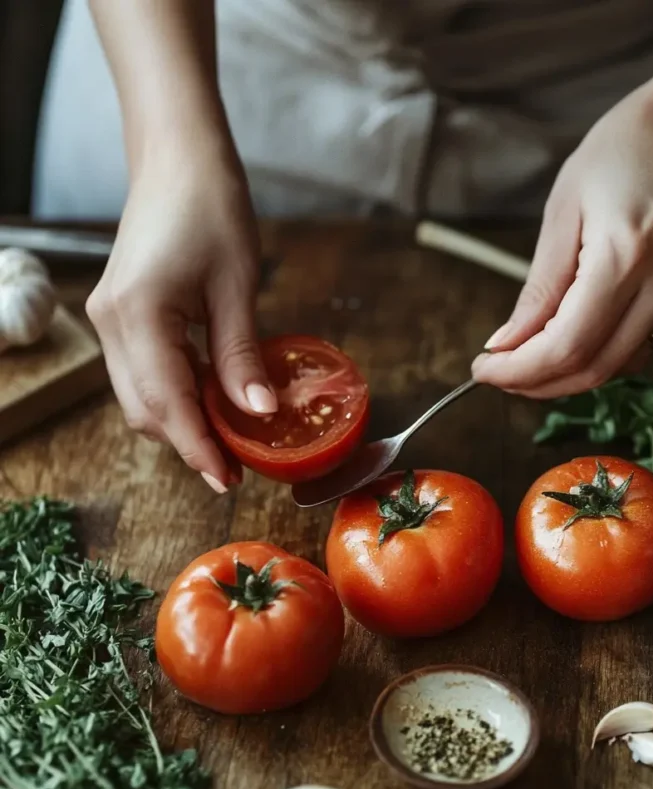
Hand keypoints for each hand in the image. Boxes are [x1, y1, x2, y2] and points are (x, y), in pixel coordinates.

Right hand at [87, 147, 275, 492]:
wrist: (177, 158)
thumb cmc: (211, 206)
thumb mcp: (237, 286)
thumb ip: (241, 356)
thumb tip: (258, 414)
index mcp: (137, 314)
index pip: (165, 402)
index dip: (198, 447)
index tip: (227, 480)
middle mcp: (110, 324)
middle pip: (144, 409)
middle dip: (189, 442)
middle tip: (238, 466)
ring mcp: (108, 320)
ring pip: (140, 396)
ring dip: (182, 421)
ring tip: (232, 437)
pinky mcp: (119, 316)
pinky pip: (142, 373)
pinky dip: (176, 393)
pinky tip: (213, 397)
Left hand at [472, 79, 652, 398]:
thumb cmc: (621, 149)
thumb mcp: (562, 211)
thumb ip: (538, 290)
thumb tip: (506, 347)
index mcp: (627, 252)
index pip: (567, 346)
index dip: (520, 371)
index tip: (483, 370)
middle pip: (597, 368)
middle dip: (541, 382)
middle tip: (503, 375)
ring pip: (624, 363)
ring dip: (572, 372)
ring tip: (534, 355)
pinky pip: (649, 341)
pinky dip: (607, 349)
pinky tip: (582, 331)